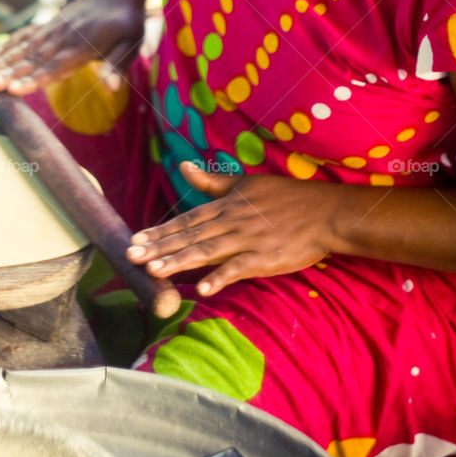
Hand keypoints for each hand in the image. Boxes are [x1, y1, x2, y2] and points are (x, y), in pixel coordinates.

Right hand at [0, 0, 145, 94]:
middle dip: (9, 73)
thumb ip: (118, 65)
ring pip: (24, 48)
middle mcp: (63, 38)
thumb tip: (112, 89)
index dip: (34, 80)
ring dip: (3, 61)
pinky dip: (9, 44)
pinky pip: (26, 35)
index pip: (54, 67)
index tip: (13, 90)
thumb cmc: (127, 22)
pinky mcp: (50, 25)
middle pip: (33, 59)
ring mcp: (53, 30)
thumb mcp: (132, 43)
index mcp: (82, 47)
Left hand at [126, 163, 331, 295]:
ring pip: (207, 251)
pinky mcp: (265, 258)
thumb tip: (183, 167)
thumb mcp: (247, 184)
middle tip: (130, 257)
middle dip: (159, 246)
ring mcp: (247, 240)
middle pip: (189, 236)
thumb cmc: (286, 198)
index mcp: (226, 205)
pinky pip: (238, 268)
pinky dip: (220, 278)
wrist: (324, 213)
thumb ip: (213, 181)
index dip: (160, 230)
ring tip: (154, 271)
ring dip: (179, 261)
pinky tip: (202, 289)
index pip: (187, 219)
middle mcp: (231, 221)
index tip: (135, 239)